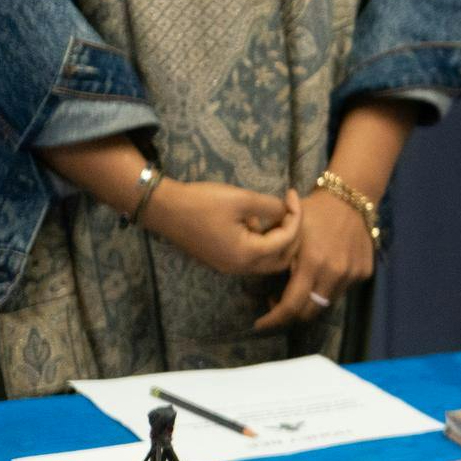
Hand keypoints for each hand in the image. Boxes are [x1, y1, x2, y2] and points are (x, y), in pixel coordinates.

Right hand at [141, 181, 301, 276]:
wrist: (165, 208)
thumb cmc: (203, 203)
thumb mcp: (242, 200)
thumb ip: (271, 207)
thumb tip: (286, 211)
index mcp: (247, 255)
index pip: (287, 240)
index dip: (296, 215)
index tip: (292, 193)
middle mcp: (239, 267)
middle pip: (282, 258)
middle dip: (292, 234)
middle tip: (290, 208)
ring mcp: (229, 265)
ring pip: (267, 259)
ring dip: (277, 238)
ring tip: (274, 212)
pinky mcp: (222, 259)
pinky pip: (252, 255)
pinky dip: (262, 240)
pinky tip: (254, 219)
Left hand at [255, 189, 374, 330]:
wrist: (350, 197)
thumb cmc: (314, 212)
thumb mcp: (289, 231)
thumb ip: (277, 259)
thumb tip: (259, 285)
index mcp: (312, 263)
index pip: (291, 306)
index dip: (273, 320)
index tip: (260, 324)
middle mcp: (334, 273)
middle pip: (309, 312)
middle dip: (290, 315)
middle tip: (279, 305)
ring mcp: (352, 274)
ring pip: (326, 302)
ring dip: (311, 301)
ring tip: (301, 287)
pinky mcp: (364, 271)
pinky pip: (342, 290)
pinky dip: (329, 287)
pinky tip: (323, 272)